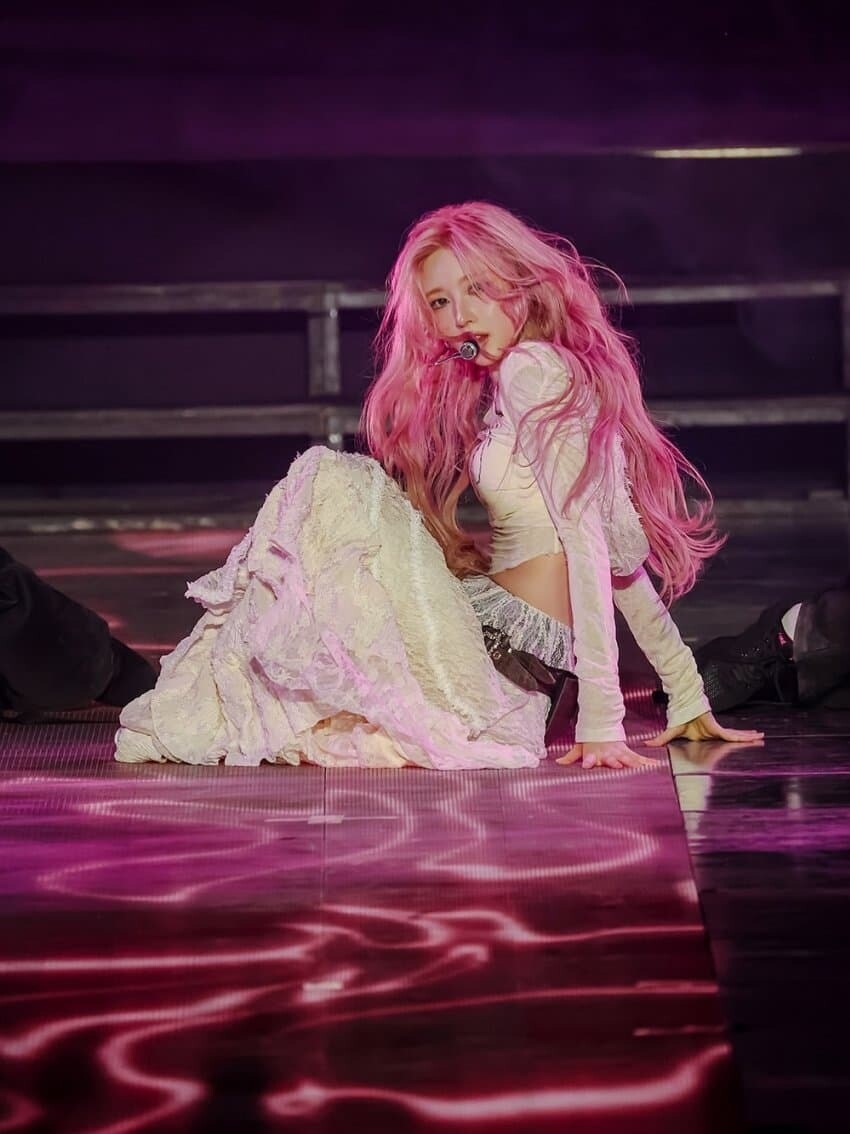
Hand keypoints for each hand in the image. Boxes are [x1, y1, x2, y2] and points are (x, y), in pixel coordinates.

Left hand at [556, 741, 660, 770]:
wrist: (602, 724)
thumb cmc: (590, 739)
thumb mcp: (579, 746)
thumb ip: (570, 757)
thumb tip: (558, 763)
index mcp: (595, 752)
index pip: (590, 756)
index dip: (589, 760)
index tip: (587, 764)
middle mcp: (607, 753)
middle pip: (611, 758)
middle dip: (613, 761)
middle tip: (616, 765)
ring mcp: (618, 752)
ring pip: (626, 758)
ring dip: (633, 763)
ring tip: (641, 769)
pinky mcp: (627, 752)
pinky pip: (638, 758)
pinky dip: (647, 762)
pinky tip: (655, 766)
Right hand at [645, 711, 763, 747]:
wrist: (683, 705)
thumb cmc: (679, 717)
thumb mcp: (672, 732)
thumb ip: (662, 739)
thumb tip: (646, 744)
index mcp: (704, 737)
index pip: (718, 742)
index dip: (728, 744)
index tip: (736, 745)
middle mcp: (713, 734)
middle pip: (731, 739)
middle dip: (744, 738)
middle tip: (758, 738)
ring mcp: (717, 731)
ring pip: (735, 737)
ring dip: (748, 736)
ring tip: (760, 736)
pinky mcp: (718, 729)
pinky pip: (733, 735)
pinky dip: (743, 736)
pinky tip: (755, 735)